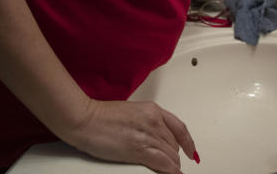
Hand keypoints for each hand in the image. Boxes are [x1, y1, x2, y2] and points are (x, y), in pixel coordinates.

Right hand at [63, 99, 197, 172]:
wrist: (86, 120)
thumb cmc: (102, 116)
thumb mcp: (132, 112)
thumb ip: (147, 122)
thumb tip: (156, 136)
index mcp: (153, 109)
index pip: (180, 128)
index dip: (188, 142)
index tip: (191, 151)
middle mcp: (154, 121)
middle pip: (175, 144)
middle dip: (174, 156)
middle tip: (171, 164)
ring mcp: (148, 135)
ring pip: (171, 155)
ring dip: (172, 165)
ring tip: (169, 170)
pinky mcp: (140, 149)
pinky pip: (164, 163)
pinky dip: (171, 171)